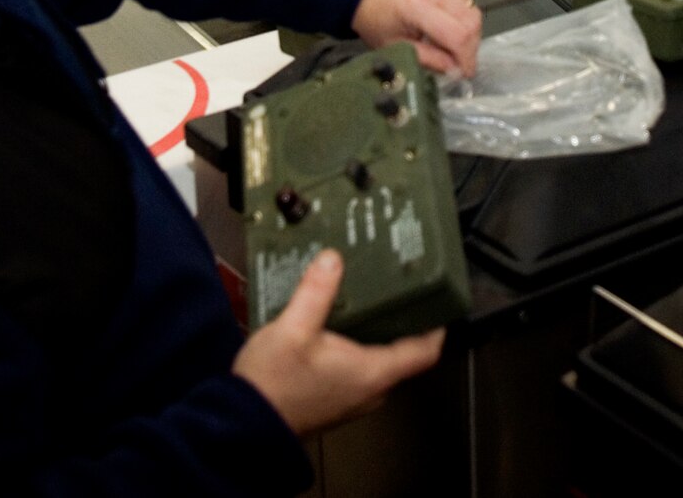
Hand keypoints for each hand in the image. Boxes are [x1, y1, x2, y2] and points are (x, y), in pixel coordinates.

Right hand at [234, 249, 444, 435]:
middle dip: (404, 321)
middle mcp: (370, 390)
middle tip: (401, 287)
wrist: (241, 424)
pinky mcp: (335, 398)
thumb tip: (333, 258)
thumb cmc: (272, 384)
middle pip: (404, 354)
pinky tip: (340, 323)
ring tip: (370, 298)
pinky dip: (358, 345)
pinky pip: (359, 369)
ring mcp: (353, 397)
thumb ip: (316, 291)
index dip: (437, 325)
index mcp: (372, 372)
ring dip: (378, 332)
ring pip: (380, 361)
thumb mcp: (293, 328)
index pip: (425, 351)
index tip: (440, 299)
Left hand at [352, 0, 481, 77]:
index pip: (459, 35)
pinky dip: (461, 19)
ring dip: (467, 33)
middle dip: (470, 48)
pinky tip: (446, 28)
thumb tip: (454, 70)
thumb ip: (428, 59)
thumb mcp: (395, 46)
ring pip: (473, 11)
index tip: (464, 73)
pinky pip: (465, 1)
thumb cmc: (372, 14)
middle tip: (459, 63)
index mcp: (418, 5)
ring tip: (450, 46)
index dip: (467, 59)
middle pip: (472, 22)